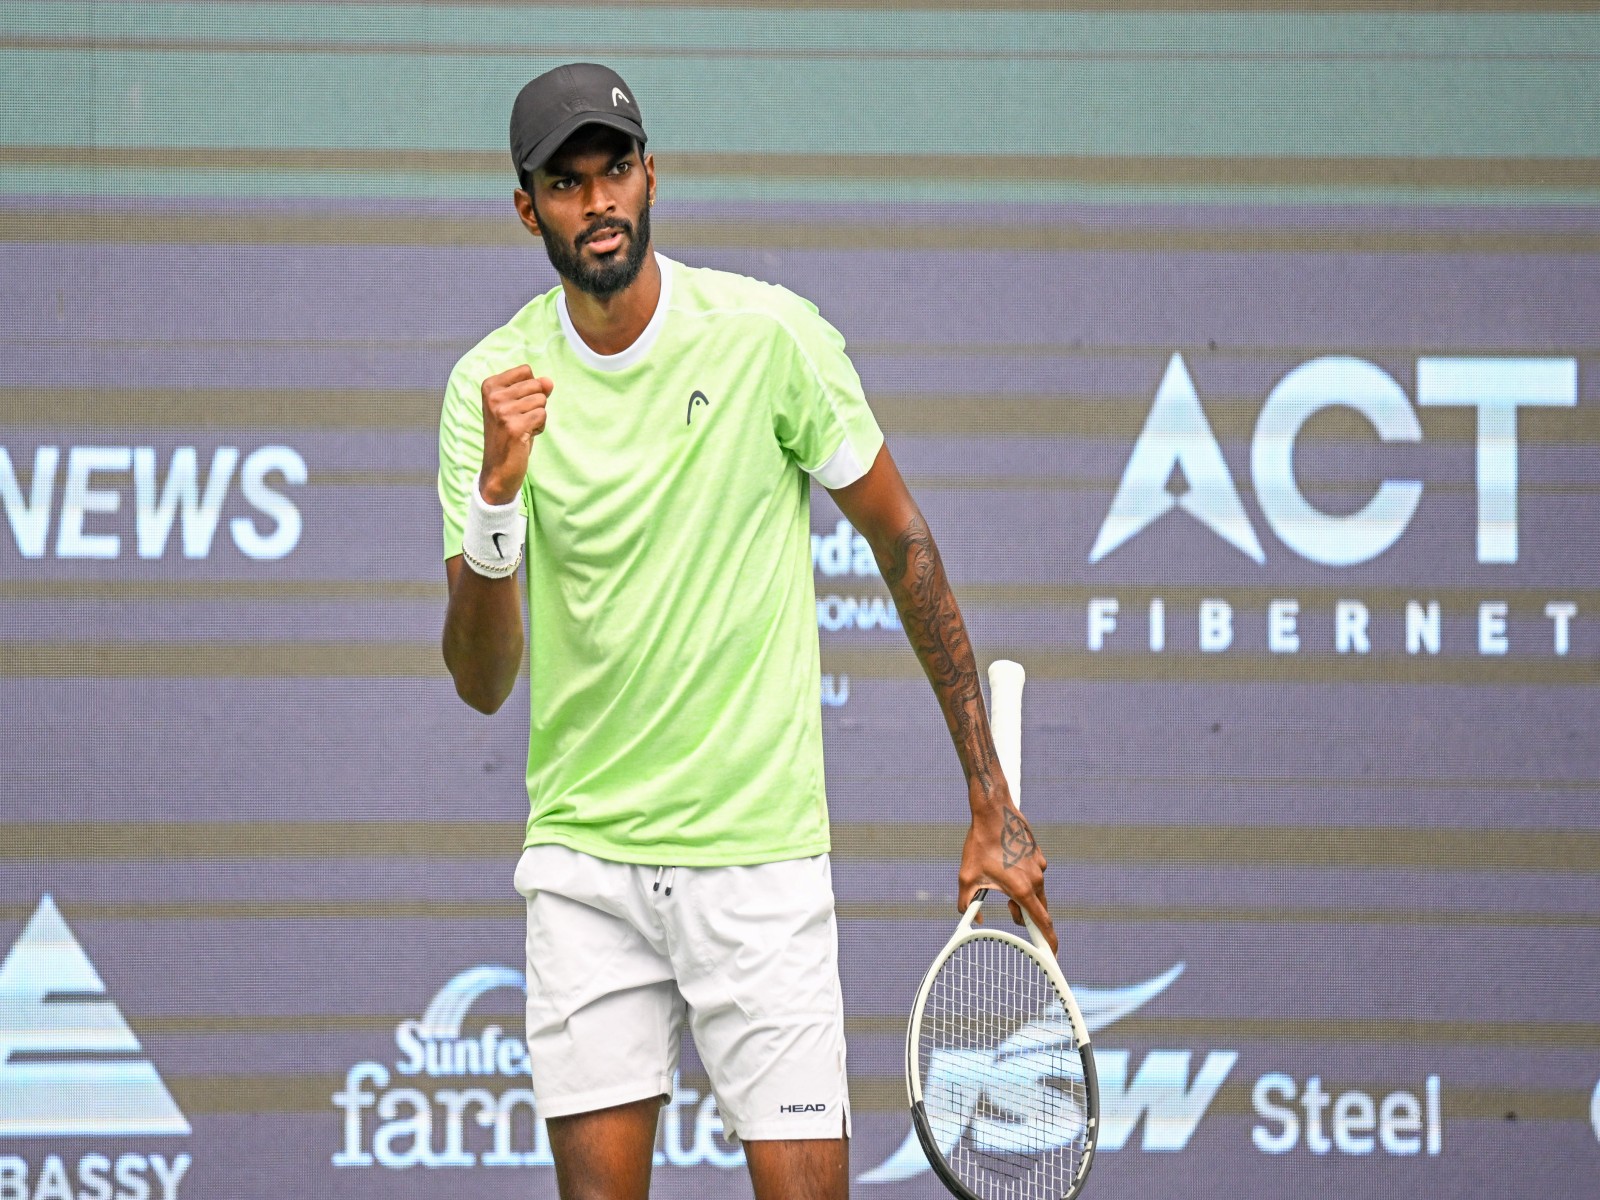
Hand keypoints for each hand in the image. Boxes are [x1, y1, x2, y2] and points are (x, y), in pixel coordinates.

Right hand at [479, 365, 552, 503]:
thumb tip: (549, 381)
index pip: (526, 370)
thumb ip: (534, 389)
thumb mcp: (519, 406)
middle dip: (536, 404)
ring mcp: (502, 412)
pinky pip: (542, 416)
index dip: (530, 389)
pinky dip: (539, 427)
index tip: (516, 406)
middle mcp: (493, 397)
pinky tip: (525, 437)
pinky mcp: (514, 427)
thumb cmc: (509, 434)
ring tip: (522, 428)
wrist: (498, 468)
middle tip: (519, 420)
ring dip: (537, 417)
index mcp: (489, 386)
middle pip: (536, 385)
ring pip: (541, 401)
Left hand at [957, 780, 1056, 953]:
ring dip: (1023, 897)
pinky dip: (1024, 880)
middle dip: (1026, 916)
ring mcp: (1039, 866)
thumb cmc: (979, 845)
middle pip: (1039, 909)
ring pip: (1036, 891)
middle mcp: (1036, 879)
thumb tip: (972, 919)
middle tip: (1009, 912)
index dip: (1049, 941)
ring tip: (1002, 887)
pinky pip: (1035, 875)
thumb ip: (967, 904)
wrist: (994, 811)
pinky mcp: (1038, 855)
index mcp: (1022, 888)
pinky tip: (1006, 868)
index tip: (1053, 955)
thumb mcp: (966, 878)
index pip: (1042, 922)